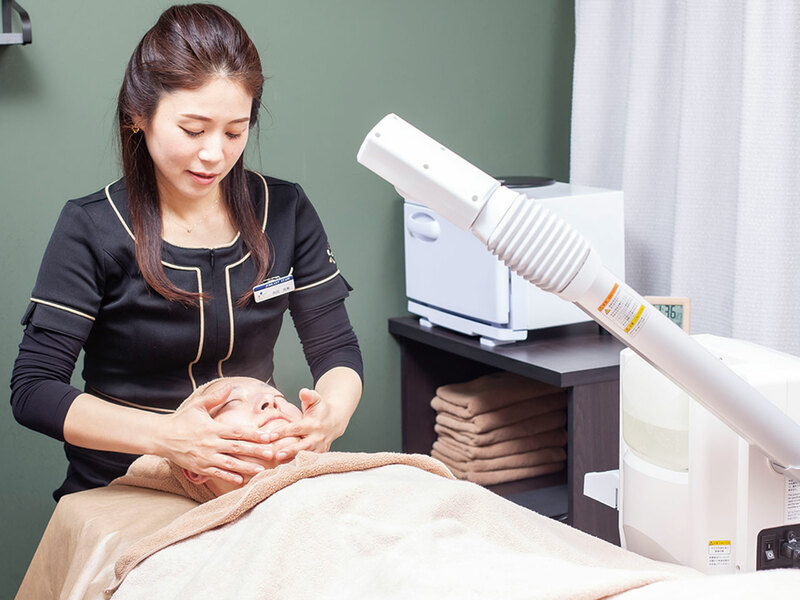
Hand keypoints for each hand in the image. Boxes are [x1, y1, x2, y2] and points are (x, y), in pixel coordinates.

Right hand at [158, 383, 274, 484]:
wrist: (161, 437)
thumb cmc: (181, 420)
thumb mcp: (197, 405)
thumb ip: (215, 397)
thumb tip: (229, 386)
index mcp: (213, 428)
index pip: (238, 432)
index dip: (255, 434)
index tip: (269, 436)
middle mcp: (210, 444)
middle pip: (237, 448)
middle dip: (256, 451)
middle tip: (272, 454)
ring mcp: (205, 457)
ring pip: (229, 463)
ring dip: (246, 467)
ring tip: (262, 469)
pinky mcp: (199, 468)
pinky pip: (216, 473)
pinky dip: (228, 477)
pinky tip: (241, 480)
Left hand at [262, 388, 336, 461]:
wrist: (335, 420)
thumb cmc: (321, 409)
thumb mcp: (316, 399)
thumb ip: (309, 395)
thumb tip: (303, 392)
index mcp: (314, 424)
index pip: (296, 428)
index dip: (283, 431)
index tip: (270, 435)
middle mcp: (317, 437)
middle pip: (302, 446)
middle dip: (290, 451)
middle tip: (276, 454)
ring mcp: (319, 448)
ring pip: (305, 456)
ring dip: (292, 460)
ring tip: (278, 465)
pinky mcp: (319, 455)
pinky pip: (308, 462)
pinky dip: (298, 466)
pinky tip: (285, 470)